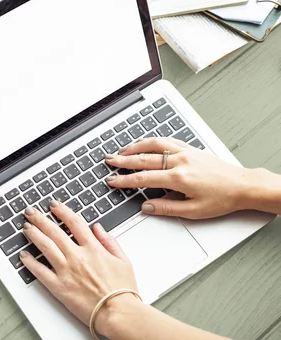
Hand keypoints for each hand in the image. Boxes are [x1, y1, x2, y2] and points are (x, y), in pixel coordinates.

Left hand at [20, 202, 139, 335]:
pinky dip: (30, 262)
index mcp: (93, 249)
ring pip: (45, 246)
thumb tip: (98, 228)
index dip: (62, 211)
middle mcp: (77, 257)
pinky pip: (40, 271)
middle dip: (40, 218)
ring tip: (26, 227)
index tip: (53, 205)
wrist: (119, 313)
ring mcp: (66, 271)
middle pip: (54, 231)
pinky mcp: (59, 287)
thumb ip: (110, 241)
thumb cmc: (122, 291)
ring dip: (33, 234)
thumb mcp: (123, 261)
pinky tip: (24, 255)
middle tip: (31, 211)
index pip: (74, 222)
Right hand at [104, 137, 253, 218]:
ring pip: (153, 145)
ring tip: (122, 151)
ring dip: (135, 147)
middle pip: (144, 159)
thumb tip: (147, 207)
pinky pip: (166, 140)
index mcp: (178, 178)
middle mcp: (179, 162)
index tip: (112, 181)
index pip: (143, 179)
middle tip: (109, 161)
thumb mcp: (193, 211)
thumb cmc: (222, 198)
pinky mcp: (190, 148)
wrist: (242, 186)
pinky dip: (151, 141)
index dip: (124, 180)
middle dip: (123, 160)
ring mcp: (184, 152)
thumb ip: (167, 208)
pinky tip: (145, 143)